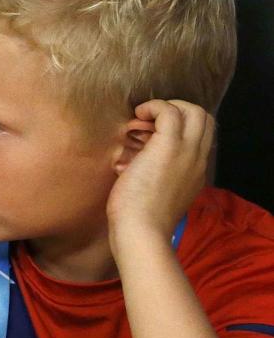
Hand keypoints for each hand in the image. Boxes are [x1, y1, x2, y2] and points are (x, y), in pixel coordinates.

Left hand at [106, 99, 212, 241]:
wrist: (141, 231)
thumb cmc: (138, 217)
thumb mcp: (155, 191)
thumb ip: (155, 174)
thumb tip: (133, 160)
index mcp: (196, 170)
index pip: (203, 135)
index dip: (181, 124)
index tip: (153, 131)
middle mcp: (198, 159)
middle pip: (204, 118)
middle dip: (178, 109)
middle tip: (150, 120)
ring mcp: (187, 153)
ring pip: (194, 111)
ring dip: (166, 106)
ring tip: (143, 119)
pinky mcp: (169, 148)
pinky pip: (169, 112)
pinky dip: (153, 107)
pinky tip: (137, 116)